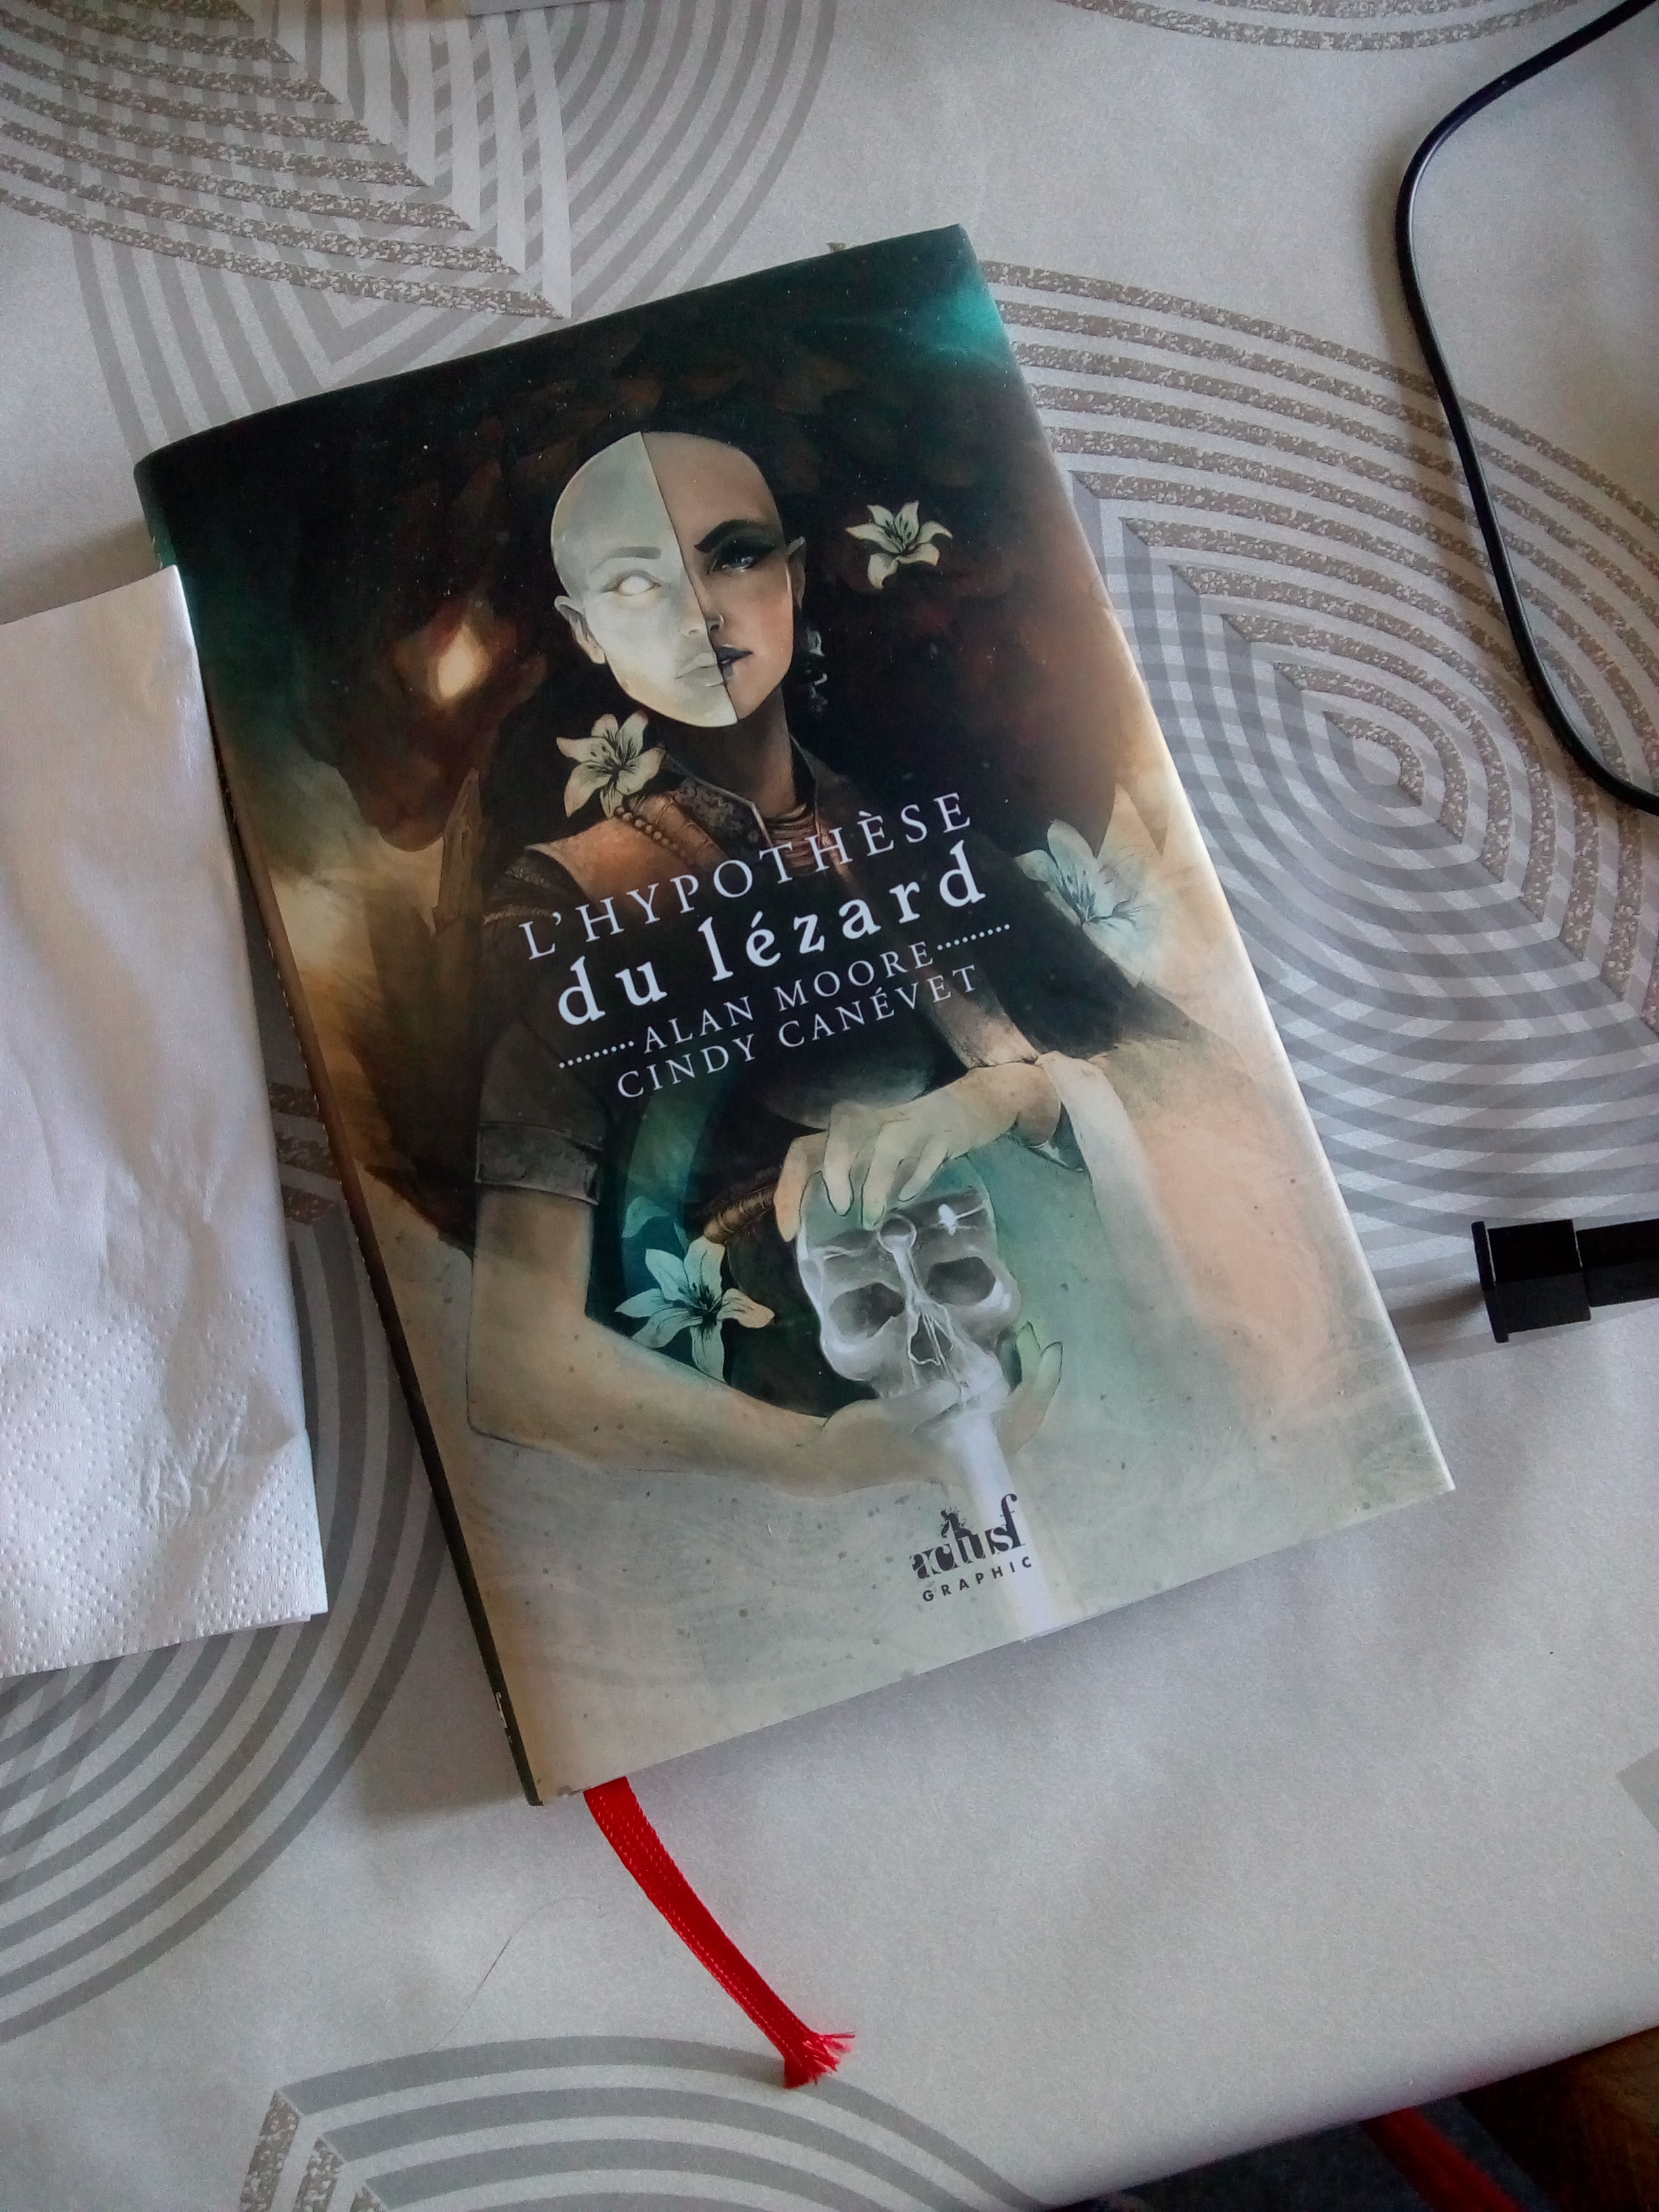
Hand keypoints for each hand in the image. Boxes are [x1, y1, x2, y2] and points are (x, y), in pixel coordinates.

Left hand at [774, 1062, 1061, 1239]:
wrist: (973, 1104)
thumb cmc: (910, 1136)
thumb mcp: (871, 1152)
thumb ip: (847, 1179)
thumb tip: (819, 1224)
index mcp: (849, 1128)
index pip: (803, 1151)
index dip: (789, 1191)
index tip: (790, 1232)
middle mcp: (875, 1118)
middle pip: (841, 1131)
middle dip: (834, 1173)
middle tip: (840, 1207)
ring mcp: (911, 1122)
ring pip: (886, 1147)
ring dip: (875, 1187)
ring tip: (872, 1219)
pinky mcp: (943, 1134)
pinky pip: (925, 1159)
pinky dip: (914, 1182)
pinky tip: (907, 1198)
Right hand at [801, 1324, 1063, 1492]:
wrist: (830, 1461)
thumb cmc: (857, 1445)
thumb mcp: (886, 1420)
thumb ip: (923, 1404)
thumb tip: (955, 1387)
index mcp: (957, 1459)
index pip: (1015, 1426)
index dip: (1037, 1390)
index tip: (1046, 1352)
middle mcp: (967, 1455)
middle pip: (1021, 1419)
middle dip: (1034, 1379)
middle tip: (1033, 1338)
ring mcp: (958, 1444)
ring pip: (1006, 1413)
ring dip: (1018, 1380)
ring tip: (1018, 1341)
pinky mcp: (945, 1432)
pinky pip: (986, 1407)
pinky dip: (997, 1383)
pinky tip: (991, 1357)